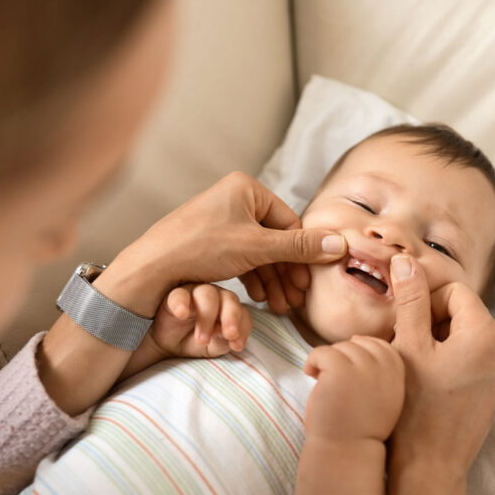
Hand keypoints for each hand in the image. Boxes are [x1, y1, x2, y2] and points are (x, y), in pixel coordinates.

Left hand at [112, 172, 347, 315]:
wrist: (153, 268)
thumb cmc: (202, 248)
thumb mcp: (257, 247)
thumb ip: (300, 247)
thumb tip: (340, 244)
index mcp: (247, 188)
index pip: (289, 223)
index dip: (302, 256)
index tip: (308, 284)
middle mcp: (235, 198)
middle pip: (275, 239)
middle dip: (286, 273)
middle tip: (296, 300)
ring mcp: (221, 219)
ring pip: (259, 252)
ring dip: (272, 279)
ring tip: (279, 306)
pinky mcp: (211, 240)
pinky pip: (241, 257)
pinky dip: (253, 277)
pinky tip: (259, 298)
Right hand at [147, 283, 251, 357]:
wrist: (167, 346)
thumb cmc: (194, 341)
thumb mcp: (213, 346)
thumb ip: (223, 340)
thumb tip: (229, 335)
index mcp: (228, 308)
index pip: (242, 313)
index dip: (243, 328)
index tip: (237, 346)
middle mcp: (215, 297)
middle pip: (229, 298)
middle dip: (231, 318)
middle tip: (229, 335)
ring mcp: (194, 293)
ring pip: (207, 294)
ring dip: (207, 317)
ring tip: (202, 339)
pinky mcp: (174, 295)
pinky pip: (179, 295)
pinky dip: (181, 303)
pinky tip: (181, 314)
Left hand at [302, 336, 404, 442]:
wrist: (345, 451)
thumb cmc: (358, 429)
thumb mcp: (382, 397)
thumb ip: (378, 370)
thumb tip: (358, 338)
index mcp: (396, 376)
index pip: (382, 346)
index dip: (361, 352)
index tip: (347, 370)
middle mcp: (384, 369)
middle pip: (359, 344)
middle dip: (343, 358)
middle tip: (332, 379)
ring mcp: (363, 367)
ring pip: (341, 347)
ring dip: (328, 361)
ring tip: (322, 381)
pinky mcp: (341, 369)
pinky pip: (322, 351)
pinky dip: (313, 361)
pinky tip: (310, 375)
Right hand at [378, 254, 494, 494]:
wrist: (429, 468)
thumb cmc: (415, 408)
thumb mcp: (407, 347)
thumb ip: (410, 300)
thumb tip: (406, 260)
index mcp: (486, 334)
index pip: (453, 292)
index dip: (423, 301)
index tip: (403, 326)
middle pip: (460, 313)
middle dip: (428, 321)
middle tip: (403, 346)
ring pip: (461, 337)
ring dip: (434, 342)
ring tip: (410, 366)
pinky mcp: (491, 394)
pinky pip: (468, 361)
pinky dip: (444, 362)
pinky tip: (423, 383)